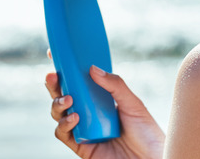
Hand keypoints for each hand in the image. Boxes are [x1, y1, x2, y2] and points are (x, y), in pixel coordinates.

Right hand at [45, 66, 165, 158]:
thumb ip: (114, 85)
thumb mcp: (133, 103)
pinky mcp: (81, 146)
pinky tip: (74, 117)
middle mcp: (89, 112)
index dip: (66, 68)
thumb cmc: (146, 132)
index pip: (79, 81)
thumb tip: (93, 68)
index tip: (54, 53)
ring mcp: (83, 129)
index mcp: (100, 98)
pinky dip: (64, 124)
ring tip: (68, 99)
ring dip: (58, 103)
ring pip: (59, 113)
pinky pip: (63, 134)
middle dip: (54, 84)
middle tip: (52, 75)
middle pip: (64, 95)